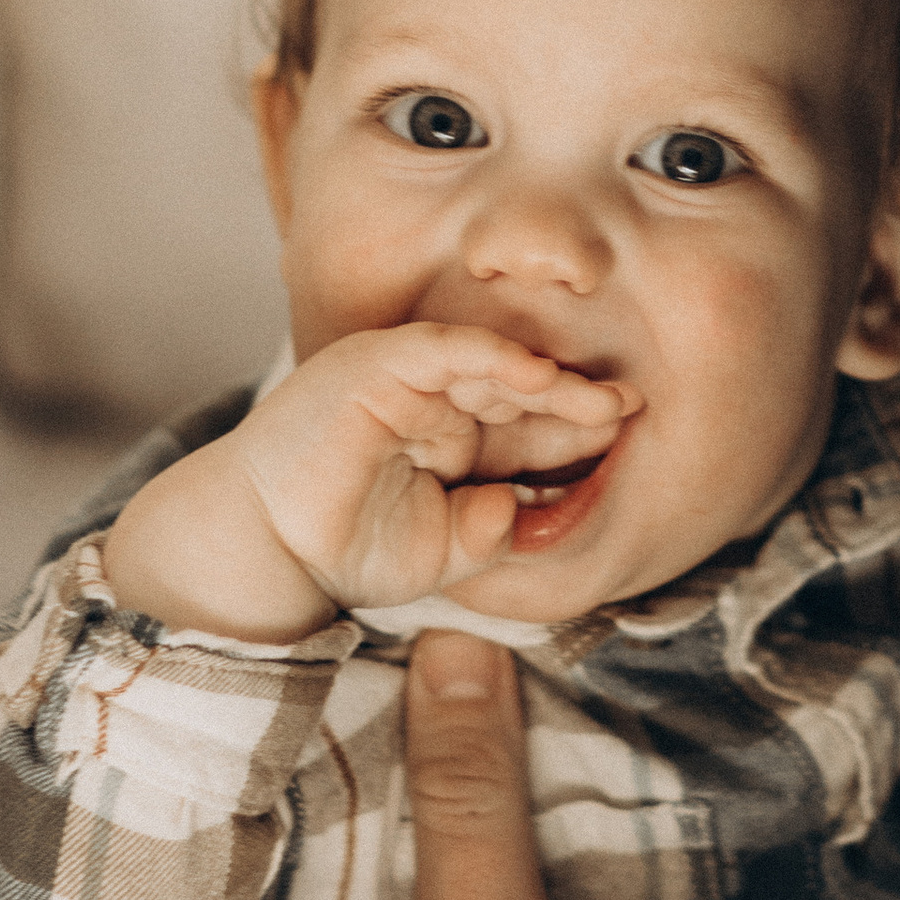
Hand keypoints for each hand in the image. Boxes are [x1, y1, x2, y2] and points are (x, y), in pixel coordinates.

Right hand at [106, 323, 635, 637]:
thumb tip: (515, 511)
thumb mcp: (438, 552)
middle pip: (519, 392)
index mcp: (455, 439)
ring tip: (600, 398)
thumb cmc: (345, 546)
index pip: (528, 428)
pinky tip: (535, 374)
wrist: (267, 547)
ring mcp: (405, 377)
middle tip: (632, 408)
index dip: (577, 431)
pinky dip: (491, 356)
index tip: (630, 439)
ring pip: (489, 364)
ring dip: (547, 379)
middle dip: (578, 400)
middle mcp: (436, 400)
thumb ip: (484, 535)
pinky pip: (442, 347)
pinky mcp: (374, 362)